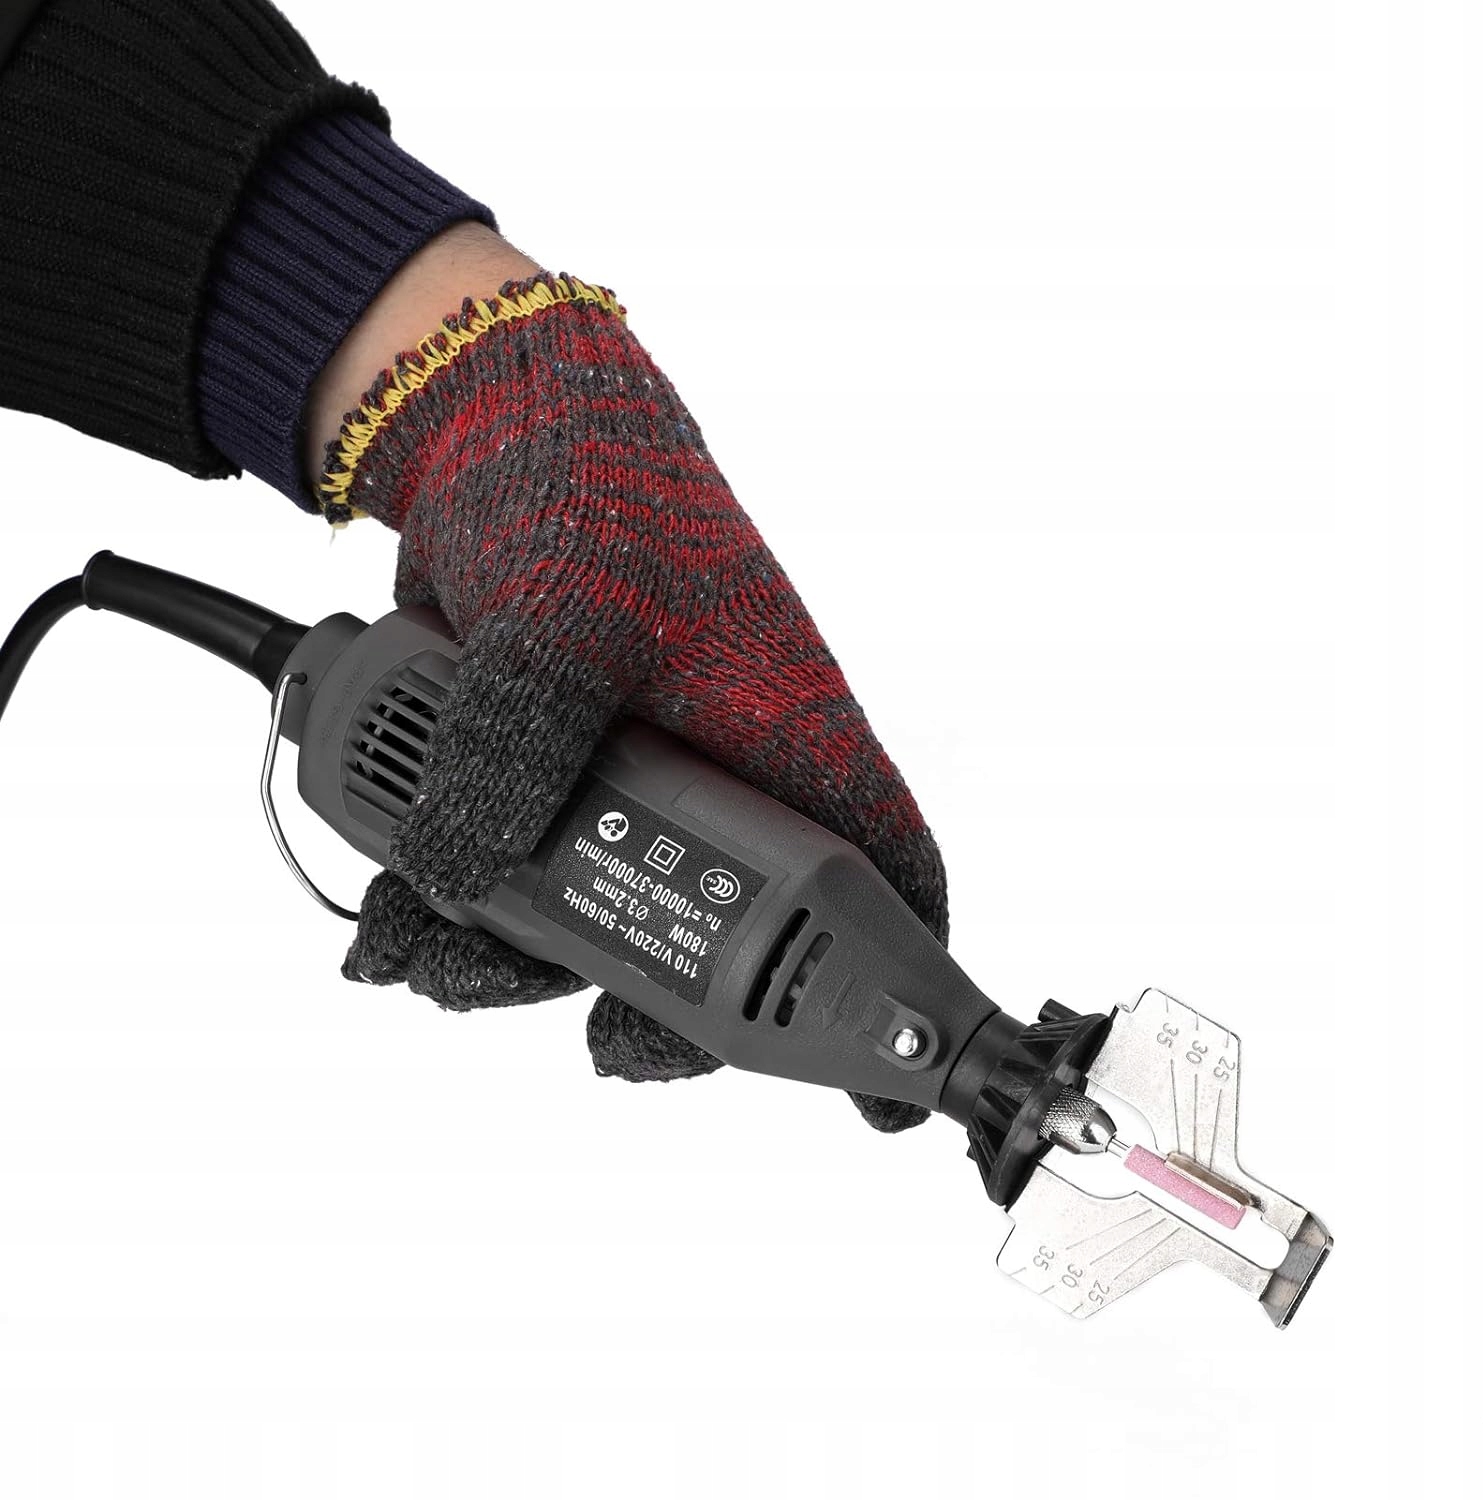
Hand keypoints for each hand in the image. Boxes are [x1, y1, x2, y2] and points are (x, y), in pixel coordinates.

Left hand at [325, 269, 947, 1130]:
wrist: (491, 431)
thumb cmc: (586, 485)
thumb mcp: (565, 614)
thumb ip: (516, 748)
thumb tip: (456, 874)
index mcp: (784, 741)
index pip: (882, 878)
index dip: (898, 989)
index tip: (884, 1095)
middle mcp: (719, 783)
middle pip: (721, 944)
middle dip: (645, 1004)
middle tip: (596, 1038)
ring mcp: (628, 793)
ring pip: (596, 929)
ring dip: (510, 964)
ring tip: (426, 949)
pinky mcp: (546, 786)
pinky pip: (510, 883)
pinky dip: (452, 912)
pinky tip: (395, 920)